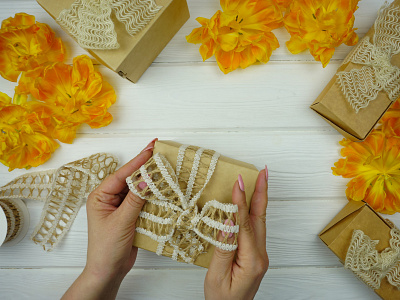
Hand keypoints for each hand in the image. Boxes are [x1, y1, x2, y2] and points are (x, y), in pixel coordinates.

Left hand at [62, 139, 156, 299]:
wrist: (109, 271)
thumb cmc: (106, 248)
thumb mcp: (121, 221)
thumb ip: (134, 200)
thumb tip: (146, 179)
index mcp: (100, 196)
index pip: (121, 175)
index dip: (137, 161)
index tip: (151, 149)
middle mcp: (110, 198)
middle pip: (130, 179)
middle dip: (144, 167)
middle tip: (159, 153)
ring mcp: (121, 207)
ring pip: (137, 189)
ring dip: (149, 181)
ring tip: (163, 168)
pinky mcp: (130, 215)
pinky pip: (142, 201)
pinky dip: (152, 195)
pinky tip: (161, 188)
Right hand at [204, 168, 268, 299]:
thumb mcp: (217, 277)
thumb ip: (223, 249)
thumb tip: (227, 223)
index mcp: (251, 260)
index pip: (245, 224)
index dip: (241, 202)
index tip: (239, 182)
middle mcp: (259, 255)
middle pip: (260, 217)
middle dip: (261, 193)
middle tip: (263, 172)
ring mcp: (259, 254)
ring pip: (259, 221)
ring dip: (259, 199)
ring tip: (259, 181)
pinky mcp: (254, 254)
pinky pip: (254, 228)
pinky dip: (252, 211)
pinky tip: (249, 203)